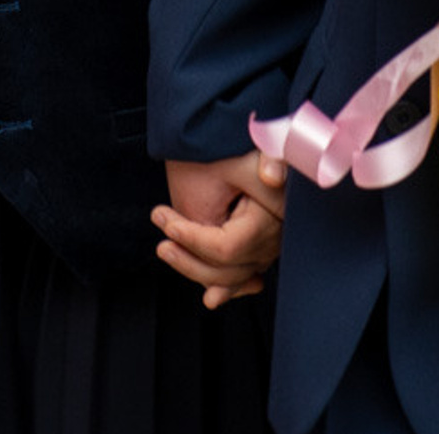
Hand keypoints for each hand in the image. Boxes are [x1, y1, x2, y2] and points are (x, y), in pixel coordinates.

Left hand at [152, 151, 285, 307]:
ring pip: (233, 276)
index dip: (194, 240)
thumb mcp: (250, 151)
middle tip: (161, 244)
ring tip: (170, 254)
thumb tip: (272, 175)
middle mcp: (276, 237)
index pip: (228, 247)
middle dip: (190, 260)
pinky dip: (226, 284)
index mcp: (274, 216)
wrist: (260, 143)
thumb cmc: (248, 146)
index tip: (168, 224)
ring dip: (199, 270)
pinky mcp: (262, 244)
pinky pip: (243, 274)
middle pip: (229, 269)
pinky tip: (212, 295)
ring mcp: (271, 244)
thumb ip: (264, 162)